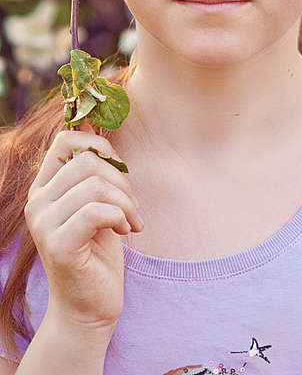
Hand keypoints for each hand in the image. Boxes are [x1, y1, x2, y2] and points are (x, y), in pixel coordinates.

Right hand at [24, 124, 142, 332]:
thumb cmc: (99, 251)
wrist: (90, 305)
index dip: (99, 145)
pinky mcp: (58, 246)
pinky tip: (126, 231)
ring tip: (131, 221)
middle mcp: (37, 203)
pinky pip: (96, 212)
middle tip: (132, 206)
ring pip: (95, 186)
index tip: (120, 170)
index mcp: (45, 188)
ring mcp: (44, 225)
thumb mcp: (100, 203)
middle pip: (88, 163)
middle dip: (122, 181)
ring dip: (126, 202)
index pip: (65, 140)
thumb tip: (102, 128)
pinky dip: (120, 217)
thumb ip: (96, 172)